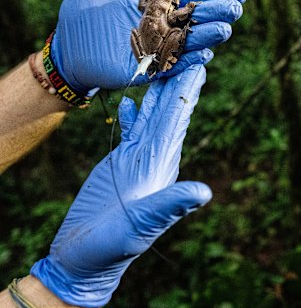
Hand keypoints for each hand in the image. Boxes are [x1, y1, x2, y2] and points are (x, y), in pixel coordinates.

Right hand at [30, 65, 211, 306]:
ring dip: (160, 91)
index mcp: (162, 165)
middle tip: (191, 51)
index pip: (177, 121)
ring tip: (167, 66)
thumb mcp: (143, 224)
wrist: (85, 258)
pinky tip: (133, 99)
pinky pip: (131, 130)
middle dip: (180, 82)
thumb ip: (171, 205)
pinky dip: (134, 113)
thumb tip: (205, 193)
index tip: (201, 64)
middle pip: (170, 111)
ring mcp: (138, 158)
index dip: (188, 92)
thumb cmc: (114, 246)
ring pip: (152, 116)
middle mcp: (155, 157)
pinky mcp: (121, 162)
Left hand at [51, 0, 246, 91]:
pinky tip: (203, 52)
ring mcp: (158, 47)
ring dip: (208, 36)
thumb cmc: (81, 15)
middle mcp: (163, 26)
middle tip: (236, 8)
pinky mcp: (149, 68)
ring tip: (225, 29)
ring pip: (189, 42)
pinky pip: (173, 64)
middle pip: (196, 19)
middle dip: (217, 13)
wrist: (66, 49)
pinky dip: (188, 59)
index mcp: (156, 4)